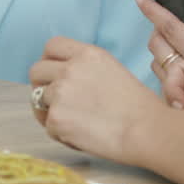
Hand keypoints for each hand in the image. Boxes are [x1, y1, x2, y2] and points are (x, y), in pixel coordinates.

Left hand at [29, 37, 163, 163]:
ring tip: (76, 124)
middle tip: (55, 101)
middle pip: (36, 71)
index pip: (51, 46)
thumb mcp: (112, 70)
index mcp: (86, 54)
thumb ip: (85, 68)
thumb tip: (63, 77)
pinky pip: (47, 126)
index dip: (48, 60)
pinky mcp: (56, 119)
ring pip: (38, 101)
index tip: (52, 74)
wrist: (147, 130)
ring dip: (52, 112)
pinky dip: (61, 134)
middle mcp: (70, 69)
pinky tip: (82, 137)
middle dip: (41, 86)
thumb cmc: (138, 107)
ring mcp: (60, 93)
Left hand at [139, 0, 183, 108]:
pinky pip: (166, 87)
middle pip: (157, 48)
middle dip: (155, 32)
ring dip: (161, 53)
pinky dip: (169, 74)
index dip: (152, 11)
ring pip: (158, 68)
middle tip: (163, 25)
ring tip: (177, 47)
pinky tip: (183, 70)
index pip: (171, 28)